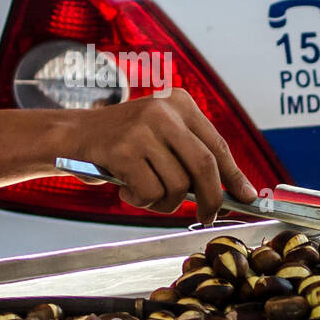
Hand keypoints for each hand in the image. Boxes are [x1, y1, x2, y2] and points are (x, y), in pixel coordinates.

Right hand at [66, 88, 256, 223]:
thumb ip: (192, 157)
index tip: (247, 197)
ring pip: (177, 185)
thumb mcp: (161, 137)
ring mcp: (142, 129)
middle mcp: (164, 110)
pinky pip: (150, 192)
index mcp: (180, 102)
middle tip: (207, 217)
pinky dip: (141, 201)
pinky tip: (126, 191)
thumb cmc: (124, 144)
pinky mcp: (123, 150)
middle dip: (210, 198)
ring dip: (164, 202)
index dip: (234, 175)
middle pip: (204, 165)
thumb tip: (236, 193)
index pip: (216, 145)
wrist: (73, 135)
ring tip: (145, 194)